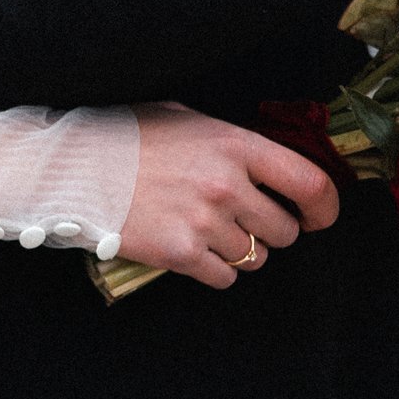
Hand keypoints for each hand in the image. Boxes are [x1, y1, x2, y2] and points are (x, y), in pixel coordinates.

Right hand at [116, 104, 340, 289]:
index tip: (317, 217)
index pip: (309, 183)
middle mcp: (226, 185)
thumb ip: (233, 144)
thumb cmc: (128, 137)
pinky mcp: (180, 254)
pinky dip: (215, 271)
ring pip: (255, 258)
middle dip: (270, 230)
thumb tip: (272, 167)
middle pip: (284, 231)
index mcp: (235, 145)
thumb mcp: (188, 120)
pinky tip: (193, 250)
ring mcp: (204, 222)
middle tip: (243, 222)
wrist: (74, 167)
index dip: (324, 208)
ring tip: (209, 233)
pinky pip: (225, 278)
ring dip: (241, 252)